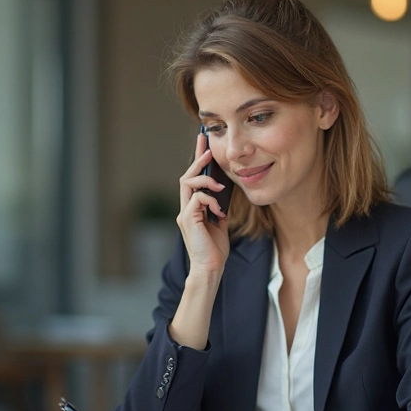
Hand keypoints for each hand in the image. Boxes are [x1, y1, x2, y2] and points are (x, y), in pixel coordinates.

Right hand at [177, 134, 230, 275]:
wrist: (210, 268)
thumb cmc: (215, 249)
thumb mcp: (220, 222)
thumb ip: (219, 206)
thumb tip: (226, 190)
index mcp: (192, 208)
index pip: (192, 179)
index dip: (197, 160)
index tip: (203, 143)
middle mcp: (185, 208)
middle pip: (186, 176)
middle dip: (198, 159)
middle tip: (208, 147)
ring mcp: (185, 214)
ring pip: (187, 183)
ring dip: (205, 179)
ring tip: (219, 185)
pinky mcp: (188, 219)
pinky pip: (197, 198)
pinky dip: (211, 199)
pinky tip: (220, 211)